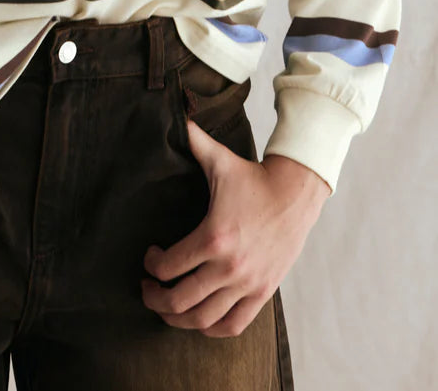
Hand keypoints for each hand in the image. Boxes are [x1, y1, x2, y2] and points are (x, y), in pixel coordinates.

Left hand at [141, 118, 330, 337]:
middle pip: (180, 301)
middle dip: (155, 298)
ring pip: (203, 319)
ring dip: (178, 319)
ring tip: (166, 307)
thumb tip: (173, 114)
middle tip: (148, 289)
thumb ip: (192, 140)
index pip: (168, 266)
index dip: (151, 266)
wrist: (295, 194)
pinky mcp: (263, 292)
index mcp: (213, 236)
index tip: (149, 256)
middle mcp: (230, 267)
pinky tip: (199, 319)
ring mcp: (248, 284)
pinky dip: (211, 328)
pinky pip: (233, 325)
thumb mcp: (219, 159)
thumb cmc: (252, 177)